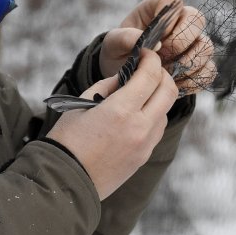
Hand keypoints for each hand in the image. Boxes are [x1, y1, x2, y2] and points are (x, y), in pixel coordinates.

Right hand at [47, 49, 177, 198]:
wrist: (66, 181)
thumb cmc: (67, 140)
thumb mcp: (81, 104)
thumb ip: (108, 86)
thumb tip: (126, 76)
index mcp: (122, 110)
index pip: (150, 75)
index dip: (150, 59)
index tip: (145, 53)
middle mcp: (140, 126)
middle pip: (169, 91)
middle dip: (162, 74)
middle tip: (149, 69)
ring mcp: (145, 144)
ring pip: (166, 110)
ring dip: (158, 96)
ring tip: (140, 93)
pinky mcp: (144, 156)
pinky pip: (158, 129)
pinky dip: (154, 115)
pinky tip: (137, 114)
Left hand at [100, 0, 216, 95]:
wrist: (125, 75)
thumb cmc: (119, 52)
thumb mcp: (113, 43)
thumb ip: (126, 38)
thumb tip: (155, 45)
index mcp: (158, 9)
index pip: (173, 1)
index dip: (167, 19)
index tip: (156, 37)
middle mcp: (180, 22)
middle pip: (197, 19)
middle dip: (180, 42)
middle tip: (162, 58)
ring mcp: (193, 44)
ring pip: (206, 47)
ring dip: (187, 63)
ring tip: (167, 73)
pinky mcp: (200, 66)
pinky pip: (209, 71)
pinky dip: (193, 80)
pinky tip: (175, 84)